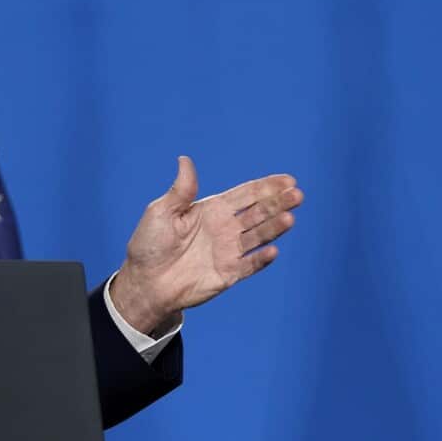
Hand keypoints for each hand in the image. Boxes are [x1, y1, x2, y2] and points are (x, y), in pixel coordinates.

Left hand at [110, 157, 302, 333]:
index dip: (266, 187)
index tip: (288, 180)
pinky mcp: (228, 273)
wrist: (145, 281)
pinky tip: (272, 250)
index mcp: (212, 209)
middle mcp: (225, 228)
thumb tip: (185, 159)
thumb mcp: (161, 211)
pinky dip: (261, 259)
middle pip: (259, 212)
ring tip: (289, 218)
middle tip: (297, 194)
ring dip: (275, 227)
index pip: (245, 195)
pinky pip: (249, 265)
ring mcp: (229, 251)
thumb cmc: (149, 244)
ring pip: (259, 236)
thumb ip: (181, 190)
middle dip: (278, 203)